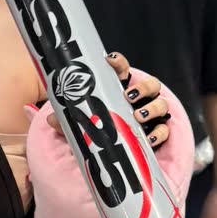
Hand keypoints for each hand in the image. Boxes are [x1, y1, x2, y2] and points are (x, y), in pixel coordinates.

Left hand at [45, 54, 170, 147]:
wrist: (110, 157)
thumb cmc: (95, 133)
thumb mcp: (79, 125)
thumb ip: (68, 120)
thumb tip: (51, 118)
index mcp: (119, 91)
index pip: (122, 71)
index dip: (118, 63)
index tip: (111, 60)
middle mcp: (138, 101)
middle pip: (150, 85)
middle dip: (142, 88)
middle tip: (129, 97)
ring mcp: (150, 116)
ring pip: (161, 104)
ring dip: (151, 108)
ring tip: (138, 117)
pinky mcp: (157, 134)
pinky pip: (164, 130)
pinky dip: (159, 133)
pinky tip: (149, 138)